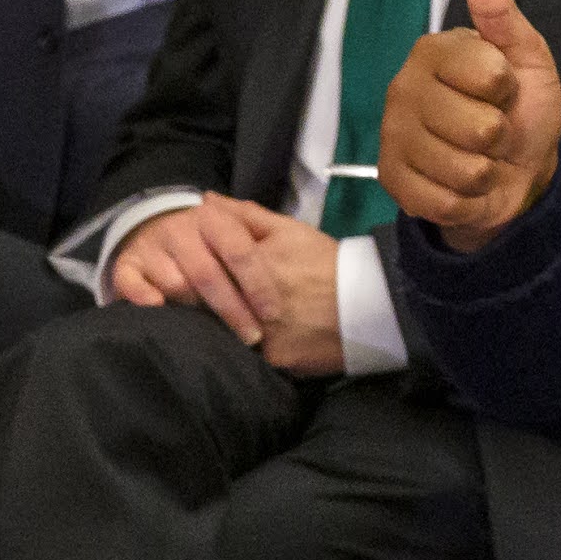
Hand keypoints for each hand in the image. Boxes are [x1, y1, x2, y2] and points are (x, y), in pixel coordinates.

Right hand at [105, 199, 268, 345]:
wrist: (160, 231)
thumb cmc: (212, 241)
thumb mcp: (241, 229)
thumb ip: (262, 232)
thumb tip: (284, 251)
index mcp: (213, 217)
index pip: (239, 250)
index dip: (258, 283)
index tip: (273, 313)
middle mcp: (180, 228)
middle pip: (208, 273)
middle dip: (232, 309)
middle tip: (251, 337)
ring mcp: (151, 246)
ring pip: (174, 282)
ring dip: (194, 310)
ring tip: (215, 334)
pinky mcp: (126, 265)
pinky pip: (130, 282)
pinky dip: (143, 297)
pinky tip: (159, 310)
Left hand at [200, 198, 346, 376]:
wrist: (368, 303)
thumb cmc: (325, 261)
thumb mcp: (289, 230)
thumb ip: (244, 215)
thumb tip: (205, 200)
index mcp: (249, 264)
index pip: (199, 273)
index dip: (191, 276)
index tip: (191, 277)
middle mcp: (250, 300)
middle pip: (207, 307)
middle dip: (205, 304)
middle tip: (212, 302)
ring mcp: (261, 334)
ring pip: (227, 334)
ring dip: (226, 328)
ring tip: (236, 323)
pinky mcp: (273, 359)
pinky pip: (252, 357)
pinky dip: (252, 349)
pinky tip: (261, 342)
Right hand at [380, 0, 560, 239]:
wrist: (516, 173)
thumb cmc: (521, 109)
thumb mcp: (526, 57)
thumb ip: (502, 12)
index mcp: (435, 50)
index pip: (489, 75)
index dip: (508, 90)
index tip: (504, 90)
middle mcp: (403, 87)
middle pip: (479, 128)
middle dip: (498, 137)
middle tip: (491, 132)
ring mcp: (393, 134)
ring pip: (463, 168)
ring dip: (485, 172)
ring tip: (479, 158)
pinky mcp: (391, 179)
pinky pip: (444, 200)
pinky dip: (466, 200)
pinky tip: (461, 185)